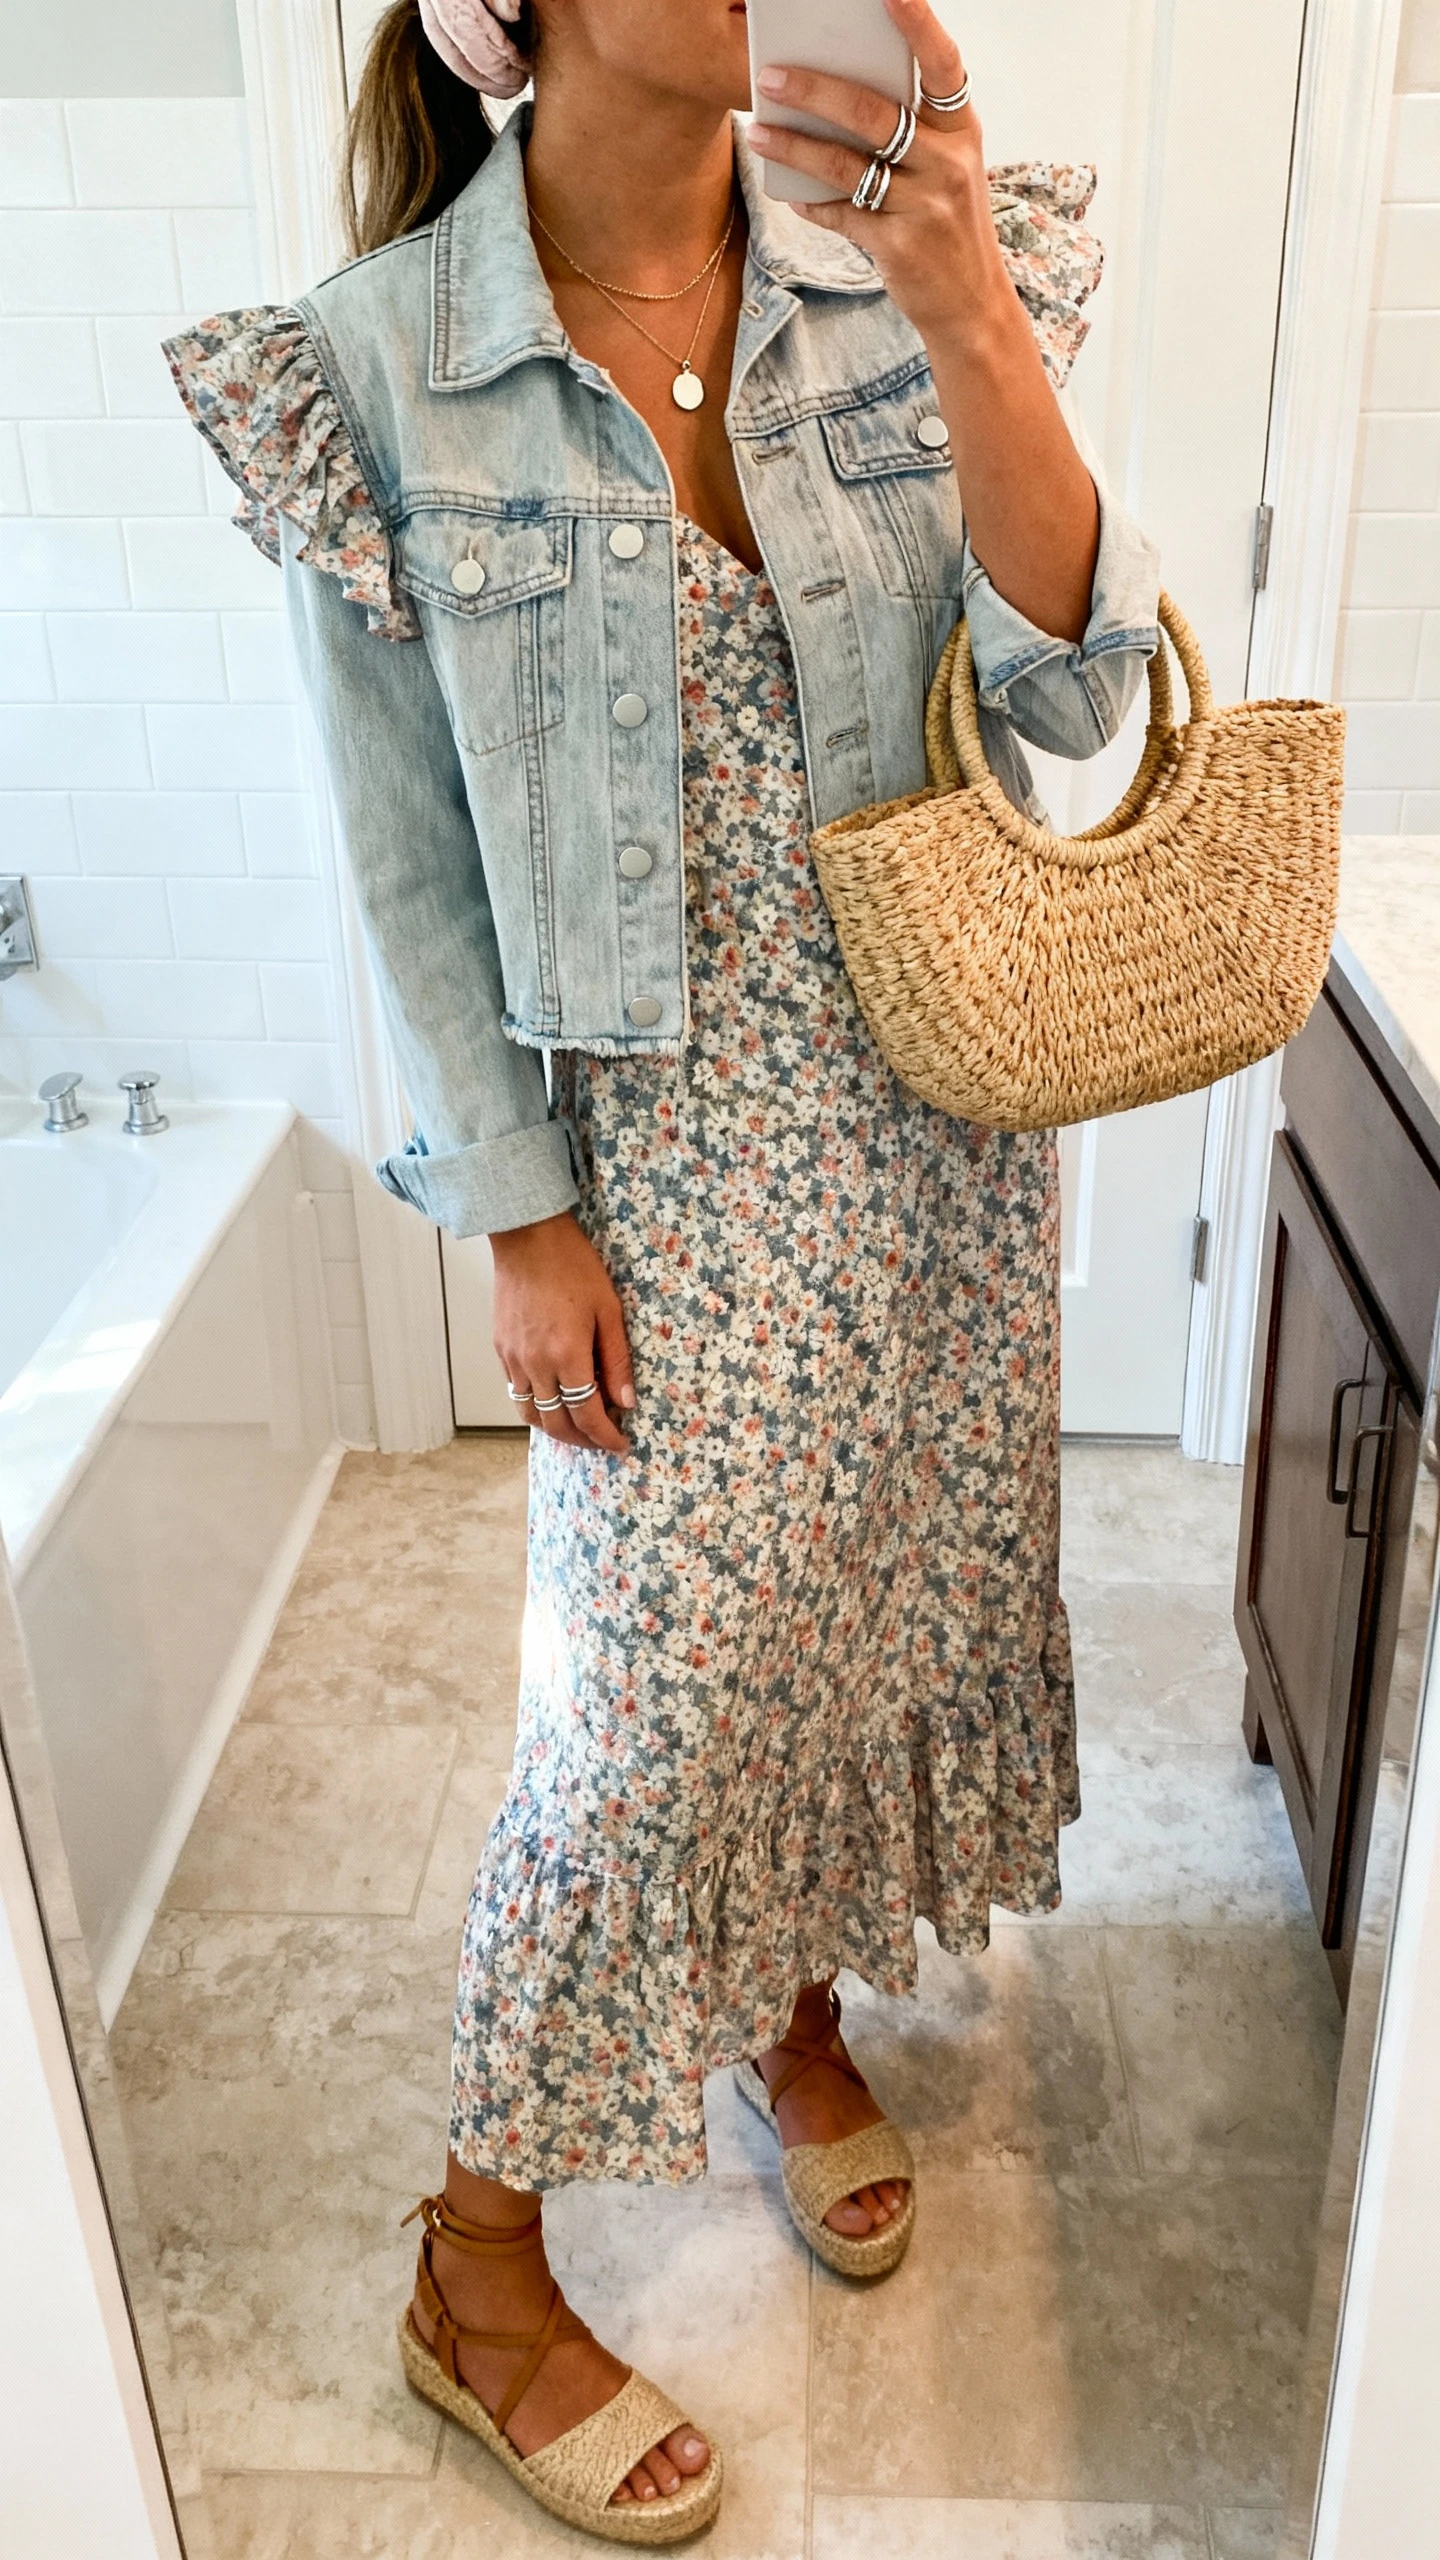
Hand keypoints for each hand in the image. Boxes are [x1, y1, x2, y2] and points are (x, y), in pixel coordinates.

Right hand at [491, 1210, 634, 1453]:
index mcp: (567, 1355)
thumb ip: (616, 1361)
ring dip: (555, 1429)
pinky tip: (554, 1398)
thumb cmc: (573, 1266)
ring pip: (531, 1414)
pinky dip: (537, 1406)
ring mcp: (513, 1358)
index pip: (587, 1415)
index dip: (605, 1437)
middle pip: (556, 1425)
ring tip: (578, 1427)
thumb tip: (626, 1401)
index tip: (620, 1444)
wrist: (528, 1238)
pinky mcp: (500, 1349)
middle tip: (602, 1442)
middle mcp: (535, 1364)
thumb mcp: (609, 1311)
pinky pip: (516, 1391)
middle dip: (582, 1441)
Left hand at [747, 0, 1006, 343]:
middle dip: (814, 90)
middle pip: (873, 112)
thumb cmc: (949, 222)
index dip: (918, 24)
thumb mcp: (947, 168)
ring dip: (794, 146)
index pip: (942, 64)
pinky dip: (812, 203)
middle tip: (771, 74)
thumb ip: (912, 131)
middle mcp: (949, 162)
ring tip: (759, 130)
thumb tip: (837, 93)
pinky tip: (790, 193)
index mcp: (963, 129)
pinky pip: (842, 214)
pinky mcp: (900, 247)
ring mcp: (926, 205)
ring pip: (845, 164)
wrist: (971, 303)